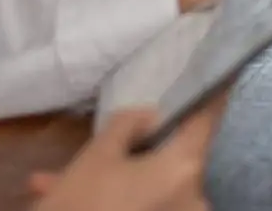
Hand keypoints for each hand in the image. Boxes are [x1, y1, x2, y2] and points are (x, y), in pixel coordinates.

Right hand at [27, 104, 218, 210]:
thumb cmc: (84, 203)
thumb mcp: (97, 155)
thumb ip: (128, 124)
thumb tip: (151, 116)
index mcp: (184, 168)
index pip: (207, 118)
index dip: (210, 93)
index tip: (216, 73)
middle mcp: (194, 197)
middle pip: (171, 157)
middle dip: (133, 150)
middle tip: (101, 144)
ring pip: (148, 186)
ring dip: (114, 179)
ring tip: (55, 180)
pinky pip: (142, 205)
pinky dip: (117, 199)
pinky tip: (61, 191)